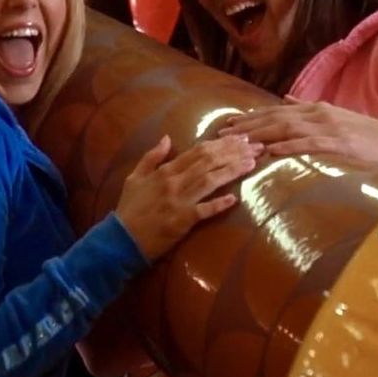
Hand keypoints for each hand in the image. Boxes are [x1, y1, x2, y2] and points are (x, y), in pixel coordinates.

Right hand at [115, 134, 257, 261]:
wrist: (122, 238)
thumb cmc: (130, 207)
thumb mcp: (135, 177)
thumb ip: (151, 156)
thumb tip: (167, 137)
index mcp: (165, 171)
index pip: (197, 151)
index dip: (221, 144)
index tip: (240, 138)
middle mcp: (174, 182)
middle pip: (208, 162)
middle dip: (233, 152)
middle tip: (255, 146)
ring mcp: (179, 201)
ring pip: (210, 181)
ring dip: (232, 171)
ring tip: (252, 163)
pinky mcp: (182, 221)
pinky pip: (203, 211)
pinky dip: (219, 205)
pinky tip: (235, 199)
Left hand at [221, 96, 377, 168]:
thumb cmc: (366, 135)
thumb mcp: (334, 117)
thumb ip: (307, 108)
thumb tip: (285, 100)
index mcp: (315, 108)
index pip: (274, 112)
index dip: (250, 118)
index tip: (228, 124)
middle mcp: (318, 114)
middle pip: (274, 119)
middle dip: (246, 126)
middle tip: (221, 133)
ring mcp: (328, 127)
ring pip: (286, 129)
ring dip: (260, 135)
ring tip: (238, 142)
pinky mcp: (339, 143)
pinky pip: (309, 144)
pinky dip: (289, 146)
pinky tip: (272, 151)